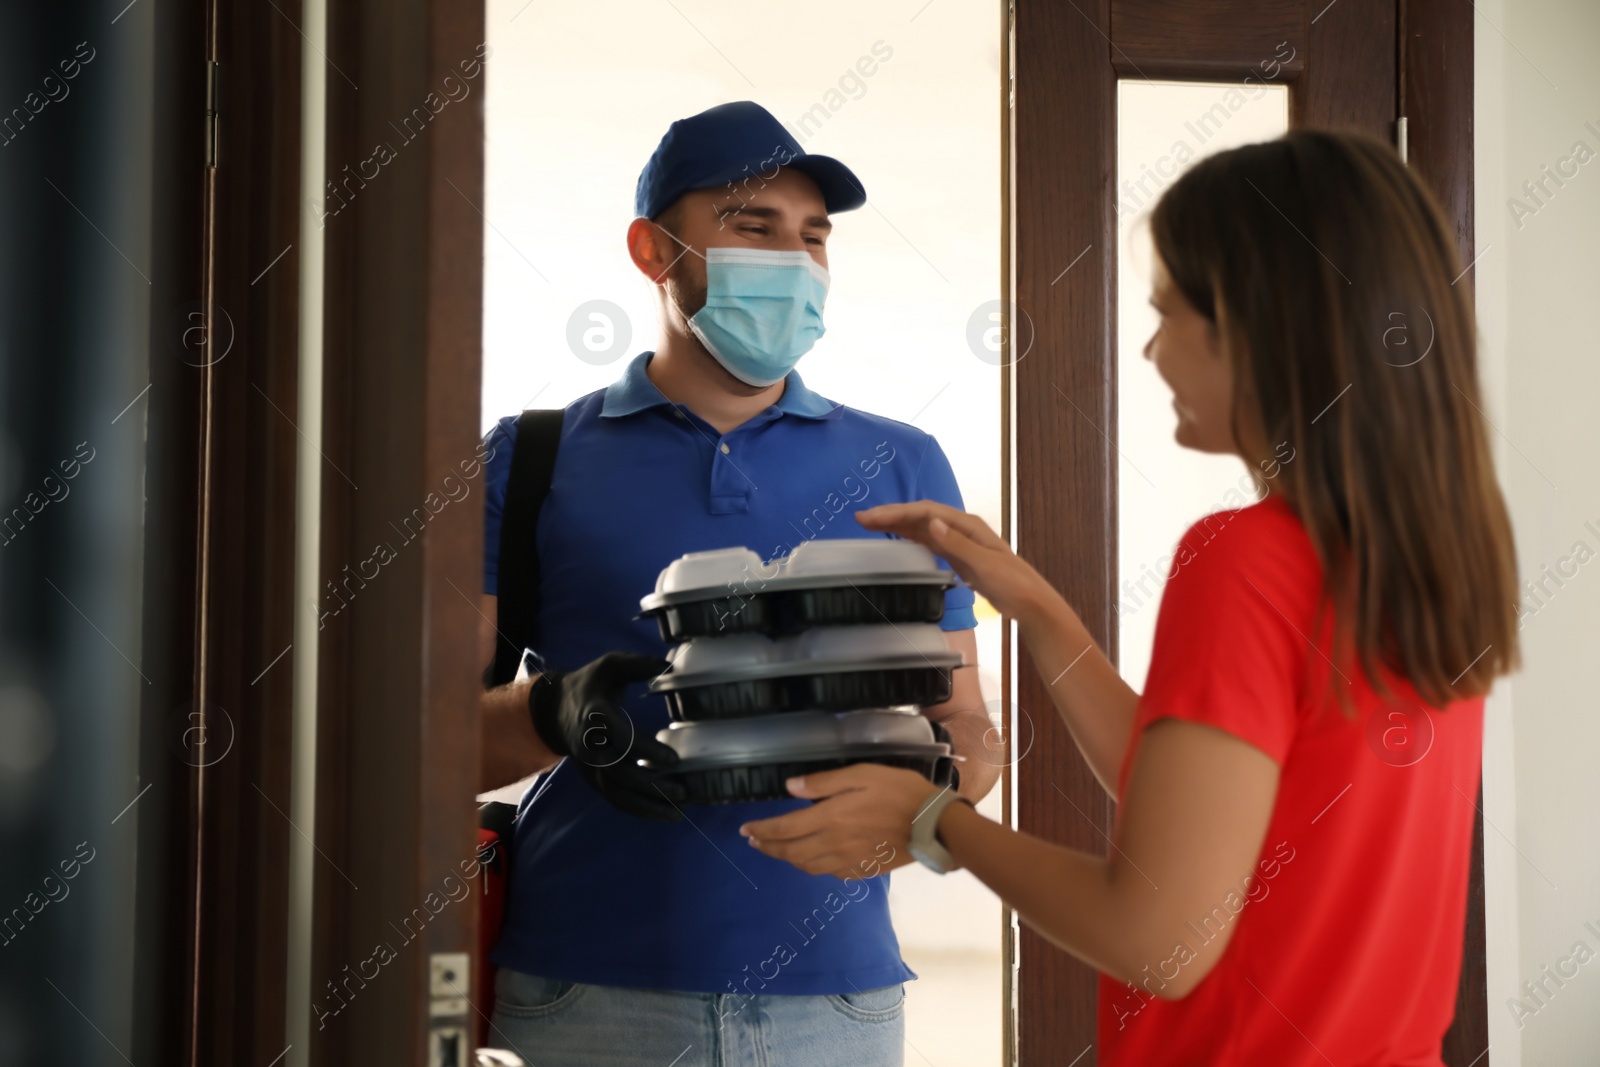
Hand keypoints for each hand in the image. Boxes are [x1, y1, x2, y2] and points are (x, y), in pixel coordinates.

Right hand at [527, 652, 685, 820]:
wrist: (555, 710)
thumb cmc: (590, 685)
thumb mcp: (610, 666)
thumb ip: (637, 664)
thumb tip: (667, 665)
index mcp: (596, 717)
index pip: (621, 738)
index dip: (647, 751)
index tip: (674, 759)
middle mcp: (591, 747)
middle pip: (621, 772)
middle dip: (652, 785)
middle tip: (683, 790)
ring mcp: (591, 766)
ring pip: (618, 793)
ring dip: (647, 805)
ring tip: (677, 812)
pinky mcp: (593, 778)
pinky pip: (615, 799)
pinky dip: (638, 809)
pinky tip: (663, 812)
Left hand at [738, 764, 943, 877]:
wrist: (933, 824)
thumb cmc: (899, 791)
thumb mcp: (862, 774)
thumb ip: (824, 782)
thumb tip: (790, 788)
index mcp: (830, 819)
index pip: (784, 829)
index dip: (762, 831)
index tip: (745, 831)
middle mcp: (833, 844)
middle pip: (791, 852)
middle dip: (769, 848)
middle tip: (755, 843)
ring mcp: (848, 862)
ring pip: (807, 866)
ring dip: (788, 860)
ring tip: (778, 851)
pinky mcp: (862, 871)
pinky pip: (829, 873)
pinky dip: (813, 867)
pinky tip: (813, 861)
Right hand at [855, 501, 1058, 623]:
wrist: (1030, 602)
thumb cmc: (1012, 583)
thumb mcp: (983, 564)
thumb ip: (956, 544)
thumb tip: (931, 523)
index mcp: (967, 525)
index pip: (925, 512)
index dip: (897, 513)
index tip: (870, 517)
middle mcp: (962, 528)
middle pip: (921, 516)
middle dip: (892, 516)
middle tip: (861, 519)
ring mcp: (960, 542)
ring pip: (923, 528)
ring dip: (898, 525)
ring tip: (871, 526)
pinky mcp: (959, 556)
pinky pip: (929, 542)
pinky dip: (911, 539)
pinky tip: (898, 541)